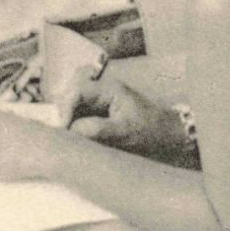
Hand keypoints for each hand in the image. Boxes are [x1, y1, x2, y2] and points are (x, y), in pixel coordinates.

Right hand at [65, 69, 194, 166]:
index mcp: (108, 89)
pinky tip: (73, 141)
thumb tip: (73, 130)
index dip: (65, 108)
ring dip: (67, 123)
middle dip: (62, 116)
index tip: (62, 128)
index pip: (77, 91)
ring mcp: (98, 104)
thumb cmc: (150, 131)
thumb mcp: (125, 132)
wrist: (168, 137)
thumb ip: (99, 129)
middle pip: (70, 98)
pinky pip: (78, 119)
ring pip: (72, 109)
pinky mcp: (97, 115)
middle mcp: (100, 92)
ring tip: (66, 141)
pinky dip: (73, 129)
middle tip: (61, 137)